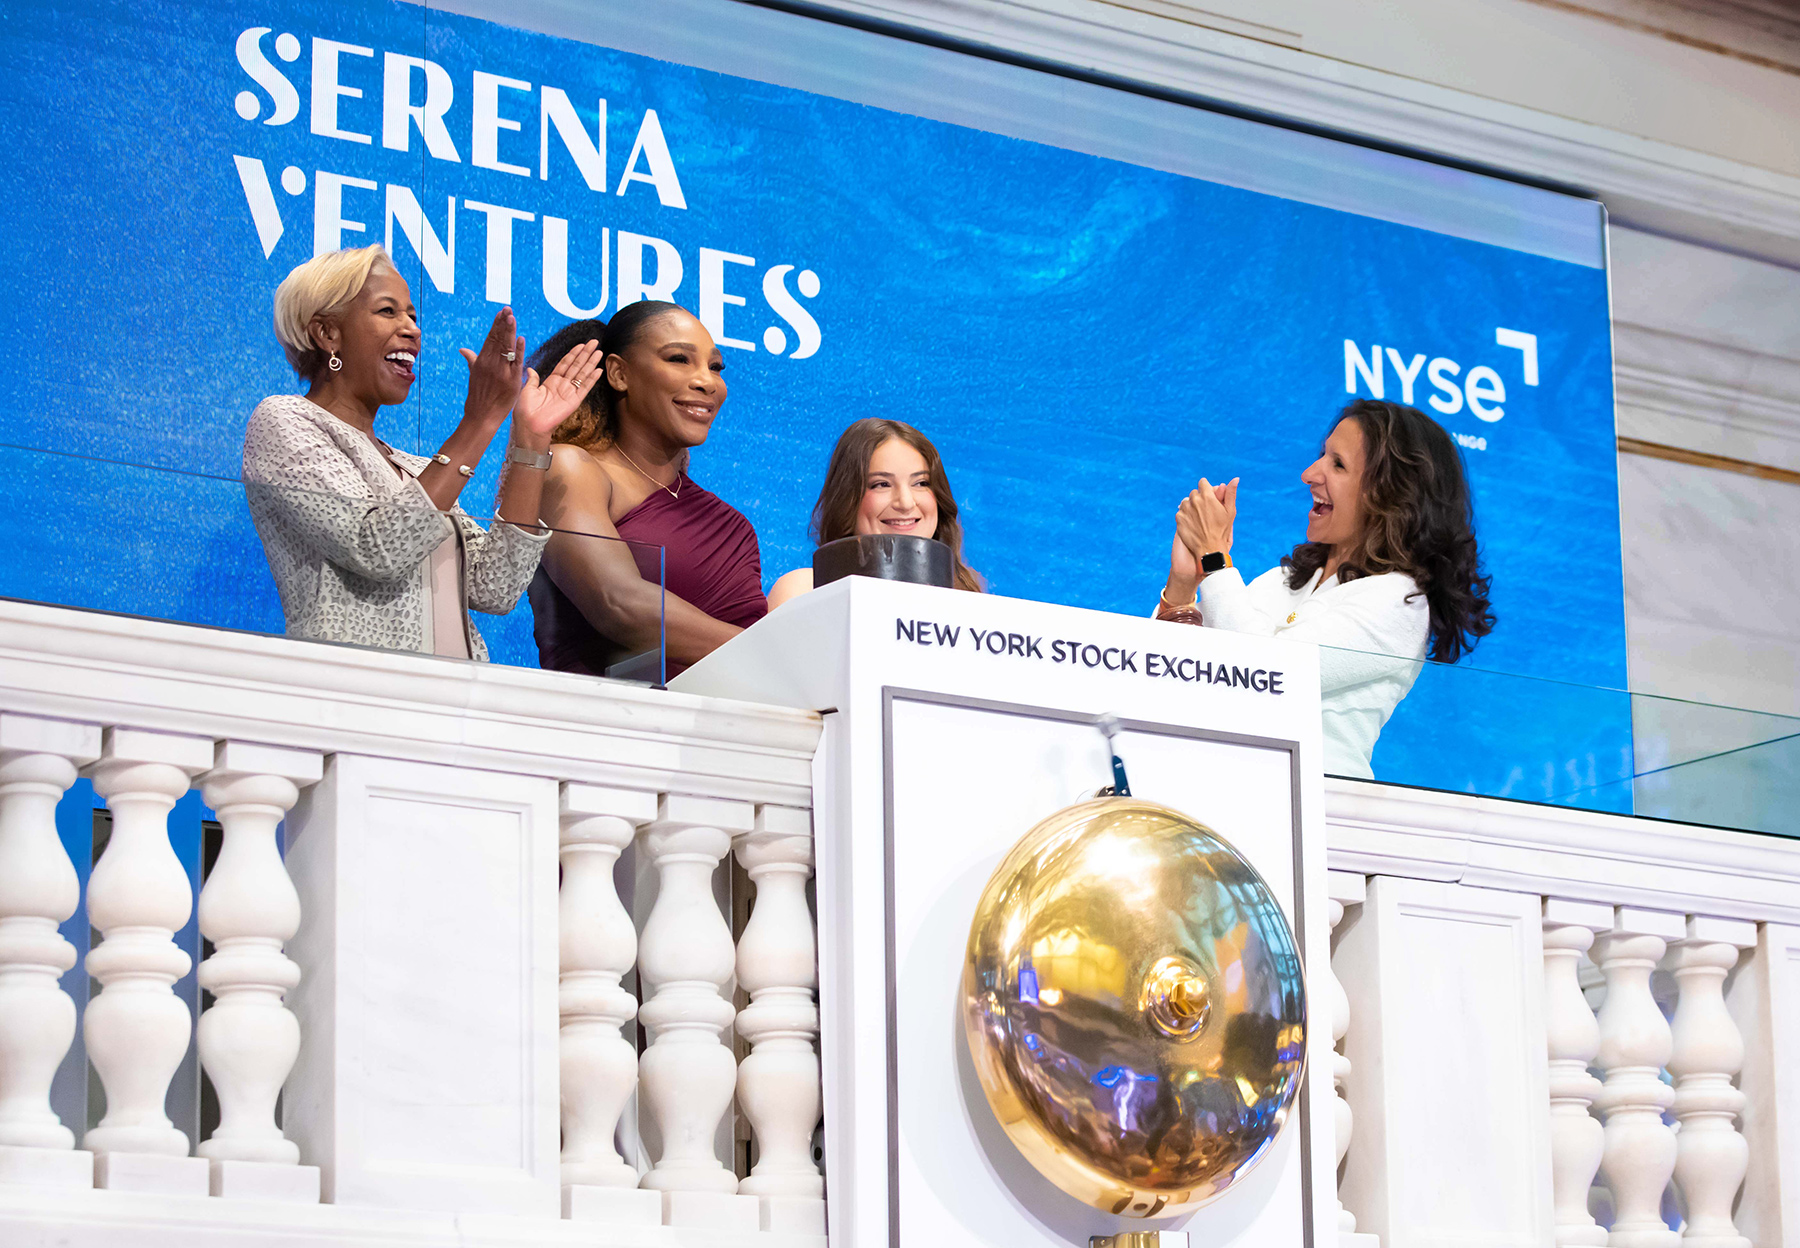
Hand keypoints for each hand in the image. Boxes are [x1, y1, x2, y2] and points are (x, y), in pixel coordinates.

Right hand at [459, 307, 525, 425]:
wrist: (481, 416)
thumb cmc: (477, 396)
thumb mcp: (473, 375)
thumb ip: (472, 360)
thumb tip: (463, 349)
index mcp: (481, 361)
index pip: (491, 339)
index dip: (497, 325)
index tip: (502, 313)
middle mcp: (490, 364)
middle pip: (498, 340)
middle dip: (503, 324)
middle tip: (508, 309)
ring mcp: (501, 372)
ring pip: (506, 348)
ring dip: (510, 332)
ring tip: (512, 317)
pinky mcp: (511, 381)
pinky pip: (515, 363)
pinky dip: (518, 351)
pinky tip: (520, 339)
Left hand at [512, 339, 602, 448]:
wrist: (529, 425)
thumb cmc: (525, 410)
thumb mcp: (527, 390)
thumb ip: (532, 379)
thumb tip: (531, 369)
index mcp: (551, 382)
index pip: (565, 364)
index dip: (573, 354)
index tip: (581, 344)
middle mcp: (562, 386)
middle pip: (577, 366)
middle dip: (585, 354)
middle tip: (594, 342)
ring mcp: (569, 393)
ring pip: (583, 374)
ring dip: (591, 363)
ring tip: (599, 352)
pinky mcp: (574, 401)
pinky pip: (585, 388)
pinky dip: (592, 379)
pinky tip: (599, 370)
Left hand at [1177, 477, 1236, 558]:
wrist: (1209, 548)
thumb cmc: (1222, 530)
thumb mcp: (1230, 511)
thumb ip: (1230, 493)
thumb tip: (1236, 478)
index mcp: (1207, 496)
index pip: (1202, 482)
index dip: (1207, 489)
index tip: (1209, 497)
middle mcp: (1194, 500)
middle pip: (1194, 493)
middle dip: (1199, 498)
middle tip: (1206, 511)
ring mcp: (1185, 509)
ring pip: (1186, 502)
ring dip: (1191, 506)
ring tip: (1199, 517)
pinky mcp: (1179, 518)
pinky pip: (1180, 512)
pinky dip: (1185, 516)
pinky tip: (1193, 523)